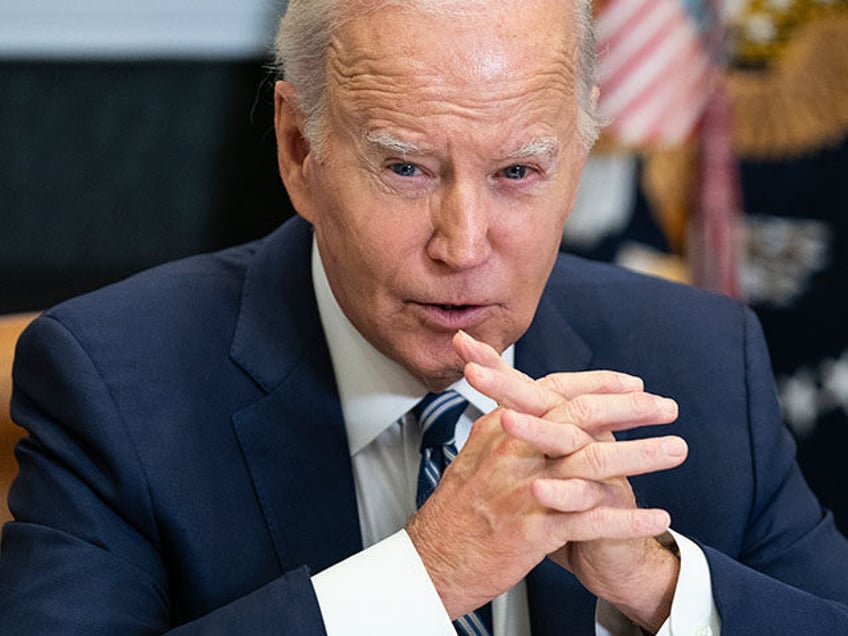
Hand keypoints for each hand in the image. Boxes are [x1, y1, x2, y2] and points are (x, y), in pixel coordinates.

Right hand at [406, 331, 684, 627]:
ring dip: (642, 455)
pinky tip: (658, 517)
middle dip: (630, 408)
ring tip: (677, 450)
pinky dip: (628, 519)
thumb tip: (529, 404)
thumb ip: (507, 426)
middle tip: (667, 407)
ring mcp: (525, 489)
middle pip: (580, 416)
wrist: (433, 560)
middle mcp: (514, 451)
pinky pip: (591, 521)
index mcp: (501, 428)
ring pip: (593, 463)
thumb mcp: (475, 453)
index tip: (632, 383)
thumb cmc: (458, 509)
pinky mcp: (534, 529)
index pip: (555, 390)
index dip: (598, 383)